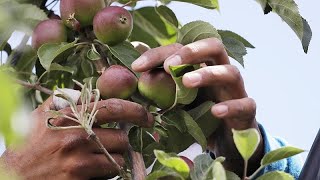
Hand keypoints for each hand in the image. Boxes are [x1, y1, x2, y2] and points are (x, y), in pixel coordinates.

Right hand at [1, 96, 153, 179]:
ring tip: (96, 158)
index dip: (135, 110)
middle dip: (121, 142)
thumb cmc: (29, 144)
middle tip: (113, 143)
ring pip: (118, 159)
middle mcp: (78, 136)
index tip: (147, 116)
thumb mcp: (40, 115)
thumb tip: (85, 92)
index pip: (113, 108)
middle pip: (122, 138)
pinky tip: (91, 170)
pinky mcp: (81, 179)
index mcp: (70, 116)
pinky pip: (109, 174)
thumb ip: (63, 100)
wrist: (14, 175)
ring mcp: (79, 160)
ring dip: (113, 158)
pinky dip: (105, 172)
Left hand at [131, 38, 262, 175]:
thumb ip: (159, 82)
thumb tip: (134, 66)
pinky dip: (231, 106)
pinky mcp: (247, 111)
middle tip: (168, 66)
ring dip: (208, 74)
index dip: (158, 54)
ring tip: (187, 82)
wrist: (224, 138)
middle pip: (214, 47)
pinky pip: (245, 104)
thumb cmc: (198, 113)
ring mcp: (235, 90)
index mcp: (201, 65)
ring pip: (231, 72)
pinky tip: (216, 111)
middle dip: (191, 52)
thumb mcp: (176, 97)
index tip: (137, 67)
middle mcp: (220, 72)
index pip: (182, 49)